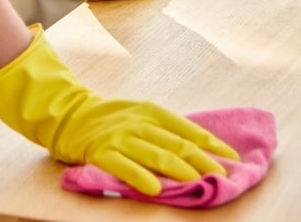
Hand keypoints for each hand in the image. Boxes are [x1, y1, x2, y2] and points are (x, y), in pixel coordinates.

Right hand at [0, 23, 239, 195]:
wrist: (68, 115)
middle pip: (176, 143)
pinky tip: (155, 189)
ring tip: (198, 181)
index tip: (233, 157)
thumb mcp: (138, 114)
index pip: (188, 128)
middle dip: (202, 161)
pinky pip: (124, 166)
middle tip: (223, 175)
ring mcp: (119, 137)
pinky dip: (140, 177)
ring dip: (180, 169)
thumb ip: (163, 129)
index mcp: (150, 111)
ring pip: (155, 154)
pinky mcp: (101, 152)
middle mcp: (138, 123)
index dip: (211, 144)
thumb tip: (200, 148)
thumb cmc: (109, 118)